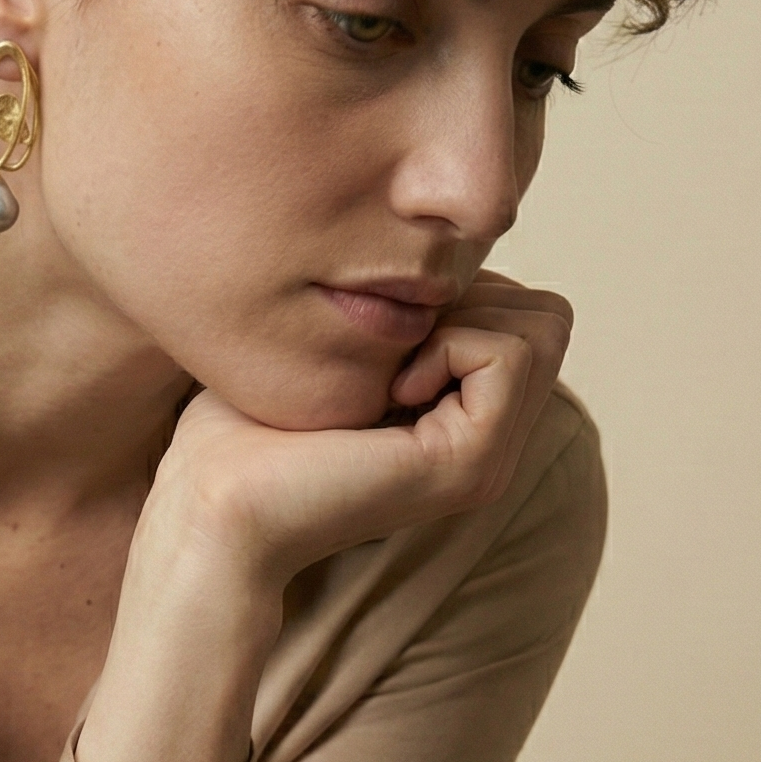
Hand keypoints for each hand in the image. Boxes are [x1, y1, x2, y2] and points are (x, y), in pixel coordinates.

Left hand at [77, 272, 570, 761]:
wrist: (213, 506)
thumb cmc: (240, 426)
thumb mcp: (330, 347)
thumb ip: (392, 312)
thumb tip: (427, 255)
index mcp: (462, 419)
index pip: (526, 309)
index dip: (460, 290)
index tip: (384, 335)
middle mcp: (489, 443)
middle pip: (547, 315)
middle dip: (472, 296)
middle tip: (393, 348)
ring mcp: (489, 459)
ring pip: (543, 325)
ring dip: (463, 318)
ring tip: (393, 370)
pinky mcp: (473, 464)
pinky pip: (510, 354)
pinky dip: (453, 344)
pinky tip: (392, 389)